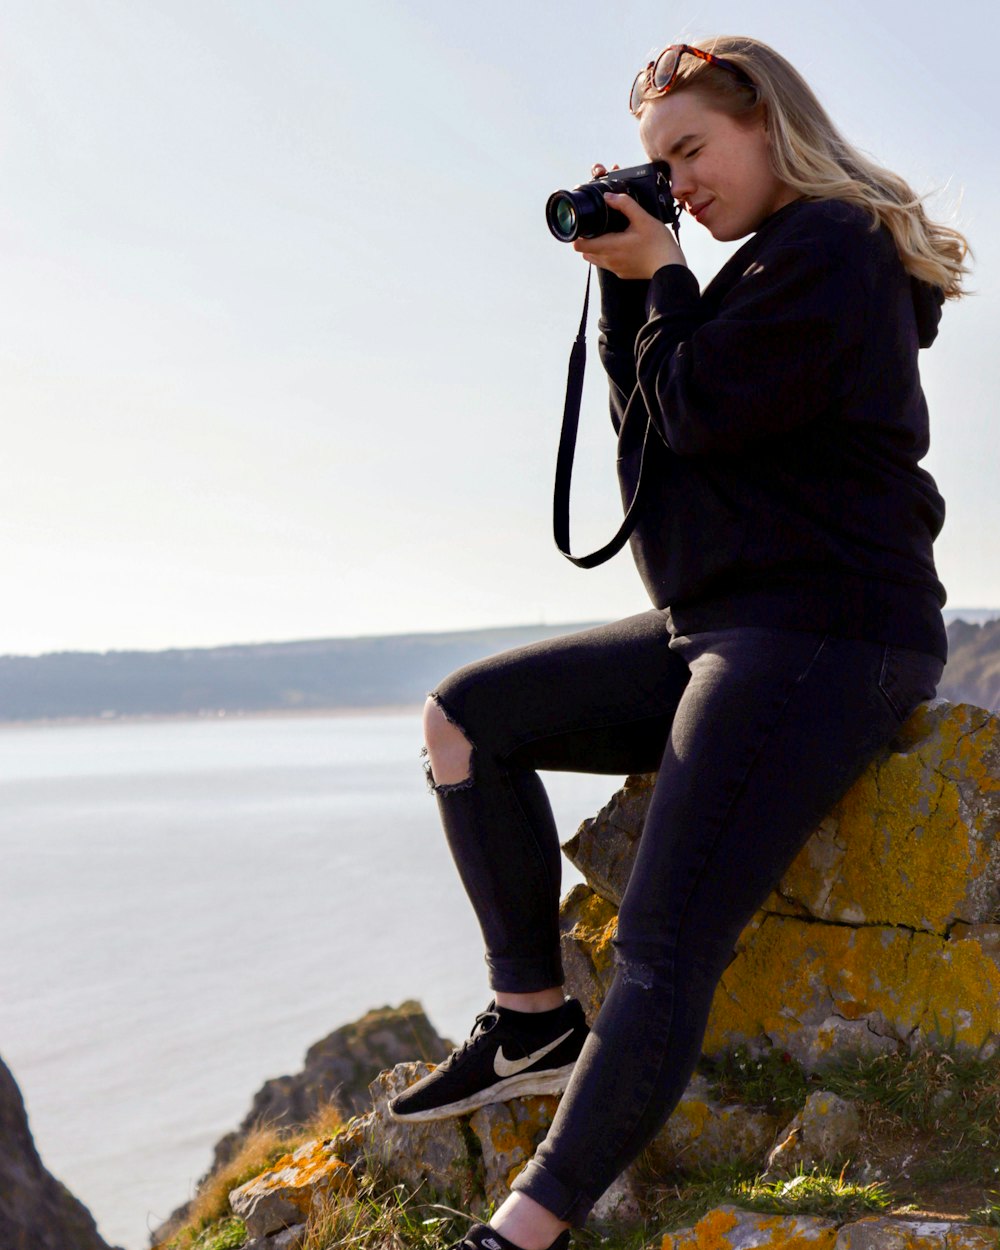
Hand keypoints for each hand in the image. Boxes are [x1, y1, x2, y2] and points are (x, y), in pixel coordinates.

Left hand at [573, 162, 685, 278]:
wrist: (670, 268)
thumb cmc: (659, 244)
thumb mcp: (643, 219)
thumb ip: (625, 205)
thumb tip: (609, 196)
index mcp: (610, 247)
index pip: (580, 245)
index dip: (578, 235)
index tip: (584, 226)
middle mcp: (609, 260)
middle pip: (585, 252)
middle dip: (587, 240)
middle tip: (596, 227)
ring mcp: (615, 269)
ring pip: (595, 259)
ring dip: (596, 248)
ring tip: (608, 235)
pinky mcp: (622, 274)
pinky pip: (608, 264)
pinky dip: (607, 255)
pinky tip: (620, 246)